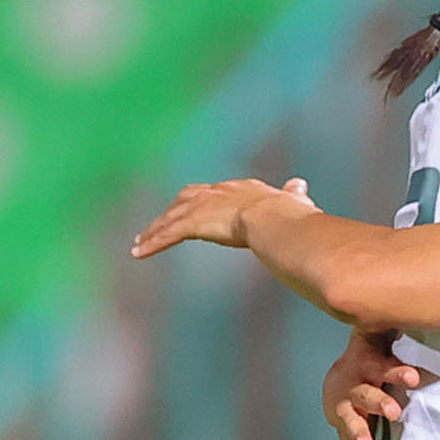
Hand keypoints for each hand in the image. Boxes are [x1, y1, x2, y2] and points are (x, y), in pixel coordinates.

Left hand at [130, 177, 310, 260]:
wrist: (275, 217)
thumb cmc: (288, 214)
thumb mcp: (292, 202)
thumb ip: (293, 194)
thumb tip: (300, 184)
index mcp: (238, 189)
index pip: (212, 194)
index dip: (199, 203)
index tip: (192, 209)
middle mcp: (216, 193)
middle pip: (183, 202)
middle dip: (169, 214)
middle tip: (154, 227)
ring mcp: (203, 207)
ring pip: (170, 219)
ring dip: (154, 231)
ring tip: (139, 245)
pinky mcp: (194, 223)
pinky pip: (168, 235)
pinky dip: (153, 244)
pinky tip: (139, 254)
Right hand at [322, 326, 423, 439]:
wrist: (339, 378)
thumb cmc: (372, 359)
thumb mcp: (380, 342)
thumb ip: (397, 334)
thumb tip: (429, 311)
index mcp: (368, 366)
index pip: (384, 366)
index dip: (398, 372)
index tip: (414, 377)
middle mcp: (355, 387)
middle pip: (366, 395)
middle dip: (379, 403)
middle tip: (395, 412)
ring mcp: (346, 409)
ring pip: (352, 421)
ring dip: (360, 434)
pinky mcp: (344, 428)